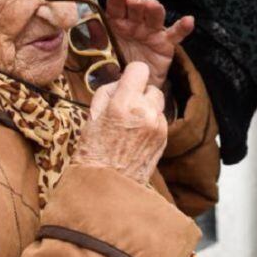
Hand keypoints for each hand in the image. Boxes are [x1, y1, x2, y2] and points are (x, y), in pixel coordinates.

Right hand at [72, 62, 167, 184]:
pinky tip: (136, 137)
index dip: (131, 75)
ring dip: (147, 108)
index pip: (139, 69)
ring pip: (157, 104)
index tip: (126, 83)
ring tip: (130, 125)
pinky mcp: (164, 138)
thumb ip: (108, 93)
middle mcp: (145, 112)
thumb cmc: (93, 152)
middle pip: (151, 87)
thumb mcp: (92, 116)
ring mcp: (158, 126)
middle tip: (125, 108)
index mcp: (124, 104)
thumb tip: (120, 83)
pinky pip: (160, 121)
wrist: (107, 186)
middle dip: (139, 94)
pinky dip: (151, 124)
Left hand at [105, 0, 193, 89]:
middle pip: (137, 8)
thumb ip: (96, 39)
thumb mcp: (100, 54)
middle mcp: (135, 23)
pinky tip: (189, 20)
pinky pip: (175, 35)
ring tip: (152, 4)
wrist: (132, 86)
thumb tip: (89, 24)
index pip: (116, 6)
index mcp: (117, 22)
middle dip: (136, 1)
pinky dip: (183, 27)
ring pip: (155, 16)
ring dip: (154, 9)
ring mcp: (152, 32)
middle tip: (133, 0)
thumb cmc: (116, 65)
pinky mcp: (166, 44)